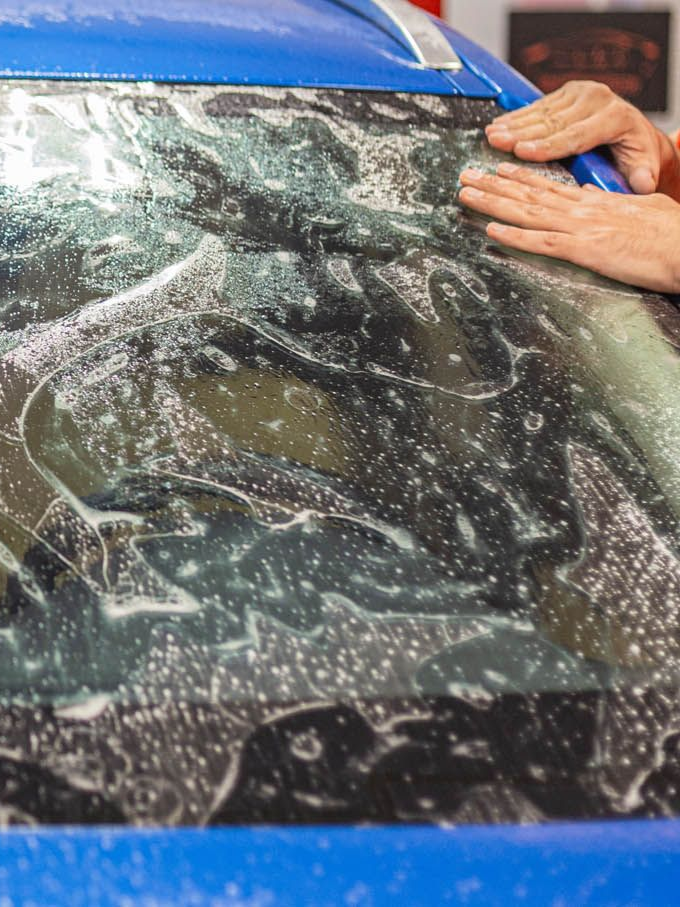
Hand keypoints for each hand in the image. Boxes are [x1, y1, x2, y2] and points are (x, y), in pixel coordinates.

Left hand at [458, 164, 679, 293]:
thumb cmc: (672, 234)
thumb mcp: (641, 210)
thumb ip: (614, 204)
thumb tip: (595, 197)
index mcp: (596, 203)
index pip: (550, 187)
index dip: (521, 177)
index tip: (499, 169)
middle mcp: (583, 210)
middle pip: (530, 195)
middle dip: (494, 185)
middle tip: (466, 175)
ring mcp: (582, 229)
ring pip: (528, 212)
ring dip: (493, 203)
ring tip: (467, 194)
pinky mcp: (586, 250)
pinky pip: (542, 243)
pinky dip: (515, 236)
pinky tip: (492, 231)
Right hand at [485, 81, 679, 197]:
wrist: (634, 133)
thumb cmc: (635, 154)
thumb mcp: (643, 165)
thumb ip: (643, 175)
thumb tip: (644, 182)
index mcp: (614, 117)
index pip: (575, 135)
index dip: (546, 145)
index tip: (522, 151)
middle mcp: (597, 99)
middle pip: (552, 121)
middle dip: (521, 132)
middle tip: (497, 141)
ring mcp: (580, 93)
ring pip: (542, 112)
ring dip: (513, 124)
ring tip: (492, 133)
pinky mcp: (567, 92)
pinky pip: (539, 106)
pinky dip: (517, 117)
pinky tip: (500, 124)